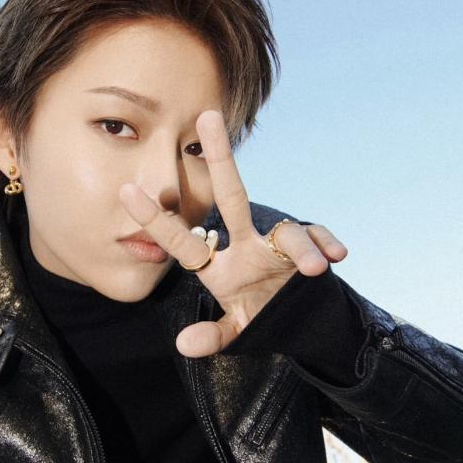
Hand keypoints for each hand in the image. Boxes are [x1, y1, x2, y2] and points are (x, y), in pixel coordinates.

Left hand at [118, 110, 347, 356]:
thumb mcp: (237, 331)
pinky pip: (317, 241)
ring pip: (284, 233)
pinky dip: (325, 245)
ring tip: (314, 269)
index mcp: (218, 266)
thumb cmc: (260, 316)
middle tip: (208, 116)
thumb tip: (184, 345)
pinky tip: (336, 255)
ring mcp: (275, 247)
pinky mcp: (306, 253)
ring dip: (300, 247)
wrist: (302, 320)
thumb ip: (213, 336)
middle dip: (220, 158)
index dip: (156, 220)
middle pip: (231, 196)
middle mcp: (244, 246)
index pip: (183, 241)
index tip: (125, 193)